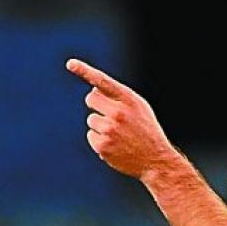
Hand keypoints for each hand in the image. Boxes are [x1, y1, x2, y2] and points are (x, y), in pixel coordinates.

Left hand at [66, 58, 175, 180]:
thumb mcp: (139, 108)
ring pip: (91, 119)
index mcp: (129, 100)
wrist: (156, 161)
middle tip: (111, 117)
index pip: (103, 81)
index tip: (70, 64)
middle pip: (91, 98)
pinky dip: (99, 140)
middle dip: (97, 105)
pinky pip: (91, 135)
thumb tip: (93, 89)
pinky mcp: (103, 146)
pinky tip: (115, 145)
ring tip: (119, 136)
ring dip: (100, 126)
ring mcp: (110, 130)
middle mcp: (119, 113)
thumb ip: (119, 96)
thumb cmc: (146, 131)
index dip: (84, 71)